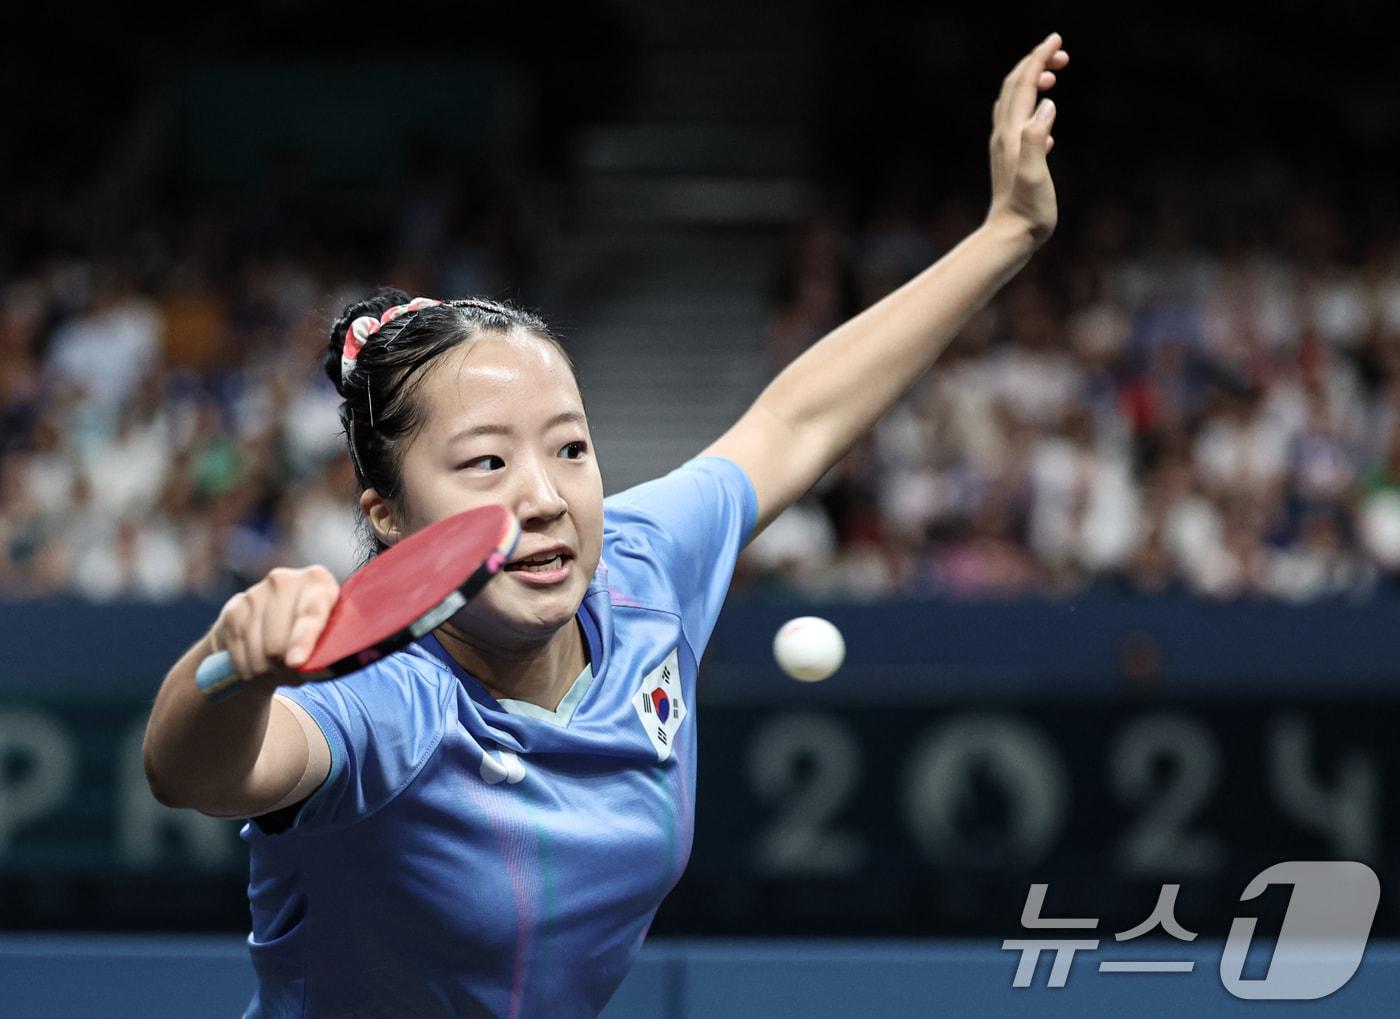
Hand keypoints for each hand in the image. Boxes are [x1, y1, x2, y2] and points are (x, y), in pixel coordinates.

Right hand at [211, 565, 339, 688]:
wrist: (272, 623)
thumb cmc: (311, 635)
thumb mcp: (326, 638)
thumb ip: (323, 649)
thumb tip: (302, 666)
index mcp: (318, 581)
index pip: (311, 612)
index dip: (302, 640)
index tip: (296, 663)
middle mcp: (284, 581)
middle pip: (278, 643)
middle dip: (284, 668)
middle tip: (292, 670)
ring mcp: (255, 594)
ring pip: (258, 654)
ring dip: (267, 672)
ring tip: (277, 668)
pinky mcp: (232, 610)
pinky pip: (238, 655)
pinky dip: (248, 670)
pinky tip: (257, 664)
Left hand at [986, 32, 1068, 247]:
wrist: (1010, 238)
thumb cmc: (1027, 211)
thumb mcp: (1035, 174)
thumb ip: (1037, 139)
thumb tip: (1047, 105)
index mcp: (1013, 134)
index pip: (1023, 84)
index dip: (1038, 58)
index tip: (1057, 39)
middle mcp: (1004, 137)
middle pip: (1014, 88)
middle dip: (1035, 64)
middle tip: (1062, 54)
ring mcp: (1006, 149)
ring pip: (1014, 105)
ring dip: (1031, 83)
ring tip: (1053, 77)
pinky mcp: (1011, 162)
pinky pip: (1019, 127)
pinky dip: (1032, 111)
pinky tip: (1046, 122)